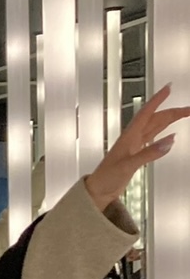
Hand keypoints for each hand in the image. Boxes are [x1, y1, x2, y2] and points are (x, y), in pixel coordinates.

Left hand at [86, 85, 189, 210]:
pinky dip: (163, 136)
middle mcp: (132, 138)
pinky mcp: (136, 155)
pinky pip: (152, 140)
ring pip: (155, 128)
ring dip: (169, 120)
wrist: (98, 191)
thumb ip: (149, 153)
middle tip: (188, 108)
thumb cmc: (106, 177)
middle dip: (172, 111)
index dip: (157, 99)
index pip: (146, 113)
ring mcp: (134, 146)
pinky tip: (170, 136)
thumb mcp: (128, 165)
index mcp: (129, 136)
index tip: (168, 88)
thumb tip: (170, 141)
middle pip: (155, 119)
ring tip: (183, 114)